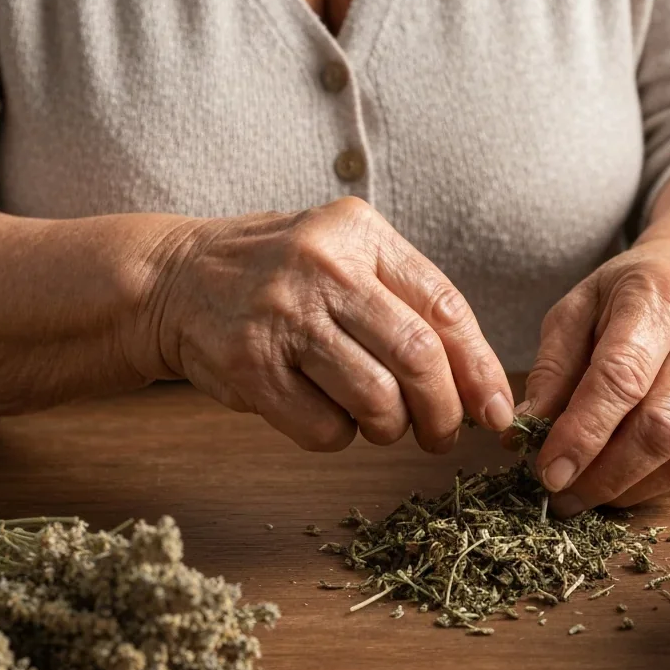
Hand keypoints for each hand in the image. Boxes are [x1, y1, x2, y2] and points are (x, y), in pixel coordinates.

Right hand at [129, 197, 514, 450]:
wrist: (175, 278)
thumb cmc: (281, 277)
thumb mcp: (344, 255)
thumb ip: (407, 301)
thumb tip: (478, 384)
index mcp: (360, 233)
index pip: (445, 307)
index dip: (479, 368)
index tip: (495, 410)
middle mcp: (323, 266)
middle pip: (418, 357)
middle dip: (444, 411)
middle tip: (442, 435)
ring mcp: (283, 316)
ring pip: (376, 398)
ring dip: (391, 429)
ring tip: (381, 425)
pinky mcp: (250, 366)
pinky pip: (324, 428)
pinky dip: (339, 437)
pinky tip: (327, 416)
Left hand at [516, 237, 669, 515]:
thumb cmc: (629, 296)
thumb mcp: (577, 309)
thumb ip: (552, 368)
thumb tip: (527, 430)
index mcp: (659, 298)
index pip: (623, 376)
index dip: (584, 431)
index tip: (548, 471)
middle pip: (661, 424)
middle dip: (605, 472)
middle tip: (561, 496)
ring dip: (628, 486)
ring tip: (584, 494)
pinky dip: (653, 483)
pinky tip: (619, 484)